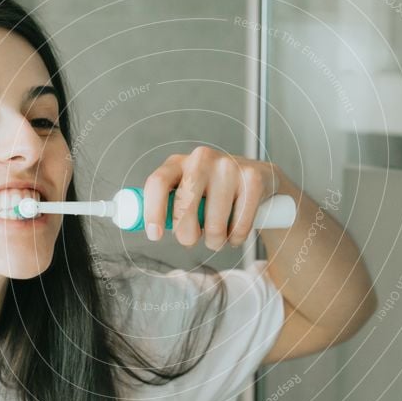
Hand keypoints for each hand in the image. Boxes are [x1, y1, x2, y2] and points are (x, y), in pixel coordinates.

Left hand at [142, 145, 280, 248]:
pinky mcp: (252, 179)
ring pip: (214, 225)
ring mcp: (229, 166)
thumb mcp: (186, 190)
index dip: (153, 212)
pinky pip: (239, 227)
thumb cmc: (213, 191)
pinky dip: (236, 238)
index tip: (154, 236)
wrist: (259, 179)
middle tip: (192, 239)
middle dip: (187, 236)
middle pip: (184, 209)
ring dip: (215, 241)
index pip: (157, 183)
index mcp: (177, 163)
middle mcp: (201, 159)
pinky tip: (236, 229)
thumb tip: (142, 226)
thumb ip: (166, 205)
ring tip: (218, 234)